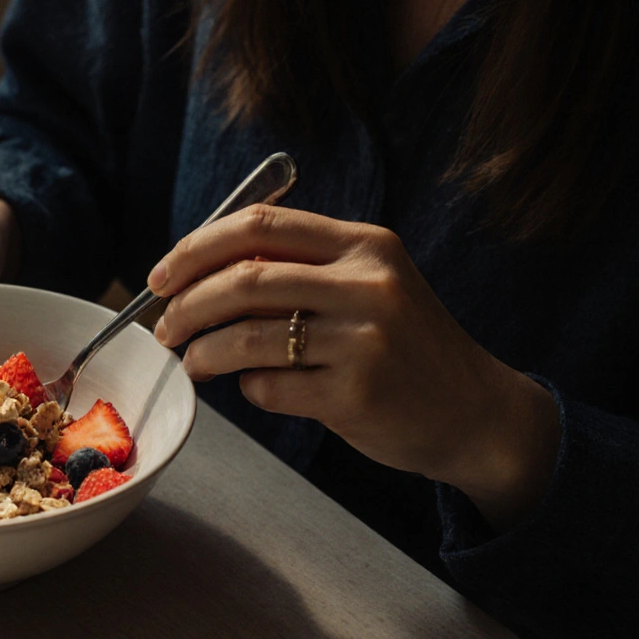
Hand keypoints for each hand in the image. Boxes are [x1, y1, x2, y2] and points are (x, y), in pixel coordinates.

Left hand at [148, 204, 560, 529]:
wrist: (476, 412)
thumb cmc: (404, 347)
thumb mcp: (368, 287)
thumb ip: (301, 269)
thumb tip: (200, 272)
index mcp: (364, 245)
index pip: (260, 225)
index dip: (196, 248)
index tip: (162, 276)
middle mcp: (368, 284)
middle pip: (243, 278)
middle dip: (186, 304)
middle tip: (164, 327)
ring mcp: (364, 340)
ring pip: (246, 335)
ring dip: (203, 352)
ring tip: (192, 362)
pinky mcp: (357, 394)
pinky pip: (270, 386)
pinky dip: (248, 388)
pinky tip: (256, 388)